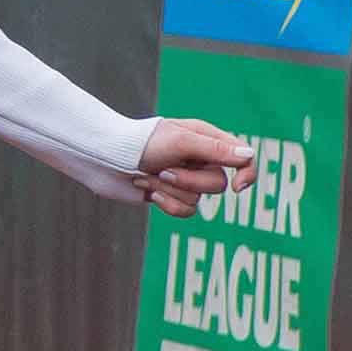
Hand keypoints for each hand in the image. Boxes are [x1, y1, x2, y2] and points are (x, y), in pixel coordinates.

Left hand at [134, 118, 254, 215]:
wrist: (103, 158)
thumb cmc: (140, 143)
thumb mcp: (180, 141)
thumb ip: (215, 150)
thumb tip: (248, 156)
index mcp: (207, 140)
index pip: (242, 158)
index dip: (247, 174)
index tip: (238, 188)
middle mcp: (199, 160)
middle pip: (217, 184)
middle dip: (188, 181)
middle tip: (163, 169)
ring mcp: (185, 179)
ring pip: (198, 199)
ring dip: (169, 189)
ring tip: (147, 175)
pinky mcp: (169, 195)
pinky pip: (185, 211)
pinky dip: (166, 203)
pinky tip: (148, 193)